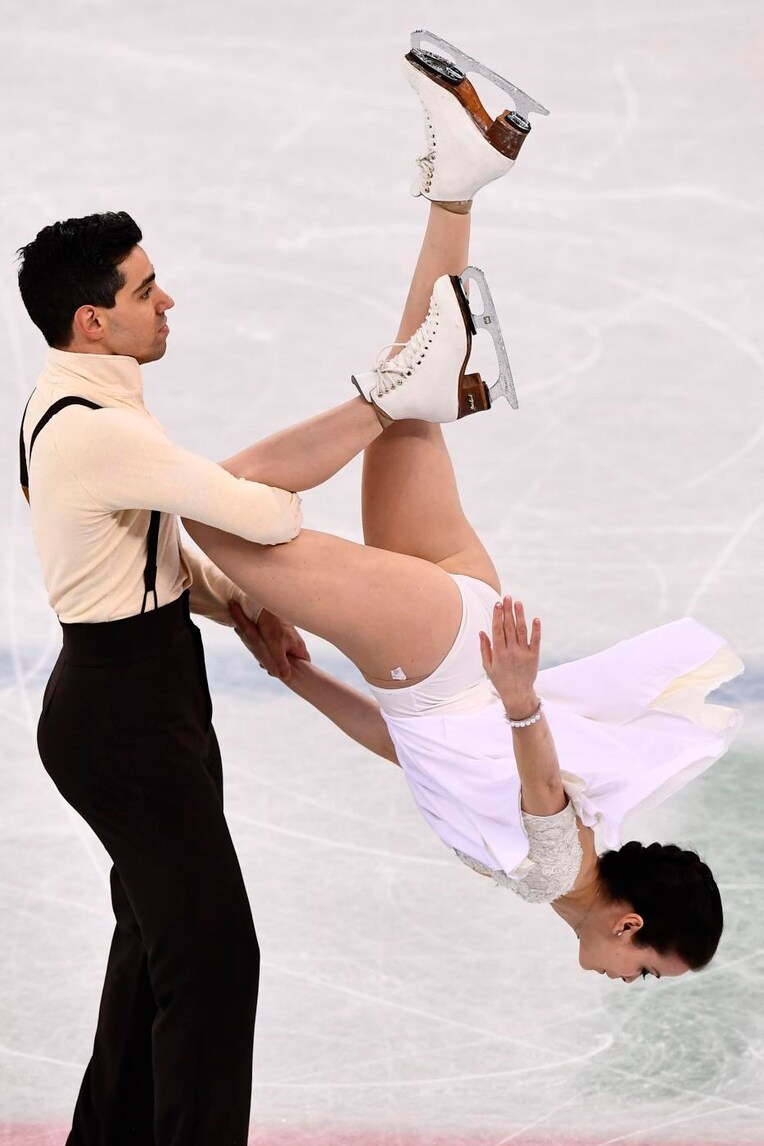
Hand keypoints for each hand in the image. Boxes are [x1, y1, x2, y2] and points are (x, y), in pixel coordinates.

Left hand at [230, 600, 309, 681]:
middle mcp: (297, 644)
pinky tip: (261, 651)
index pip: (306, 664)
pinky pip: (279, 649)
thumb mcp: (276, 648)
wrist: (265, 609)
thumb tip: (286, 678)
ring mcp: (290, 640)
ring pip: (284, 655)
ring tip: (262, 662)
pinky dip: (271, 652)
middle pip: (293, 662)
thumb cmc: (272, 627)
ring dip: (274, 660)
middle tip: (269, 670)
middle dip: (281, 667)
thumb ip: (281, 663)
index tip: (287, 677)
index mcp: (300, 648)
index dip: (298, 672)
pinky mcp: (282, 636)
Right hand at [479, 596, 540, 713]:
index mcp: (498, 653)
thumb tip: (482, 631)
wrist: (517, 694)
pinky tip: (535, 618)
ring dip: (520, 615)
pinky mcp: (534, 656)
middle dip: (508, 611)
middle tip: (507, 597)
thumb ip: (484, 648)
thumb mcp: (487, 666)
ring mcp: (524, 653)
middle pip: (509, 627)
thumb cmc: (500, 679)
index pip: (497, 630)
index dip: (497, 615)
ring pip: (522, 630)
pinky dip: (536, 629)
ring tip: (518, 603)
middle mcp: (511, 652)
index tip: (497, 604)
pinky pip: (536, 640)